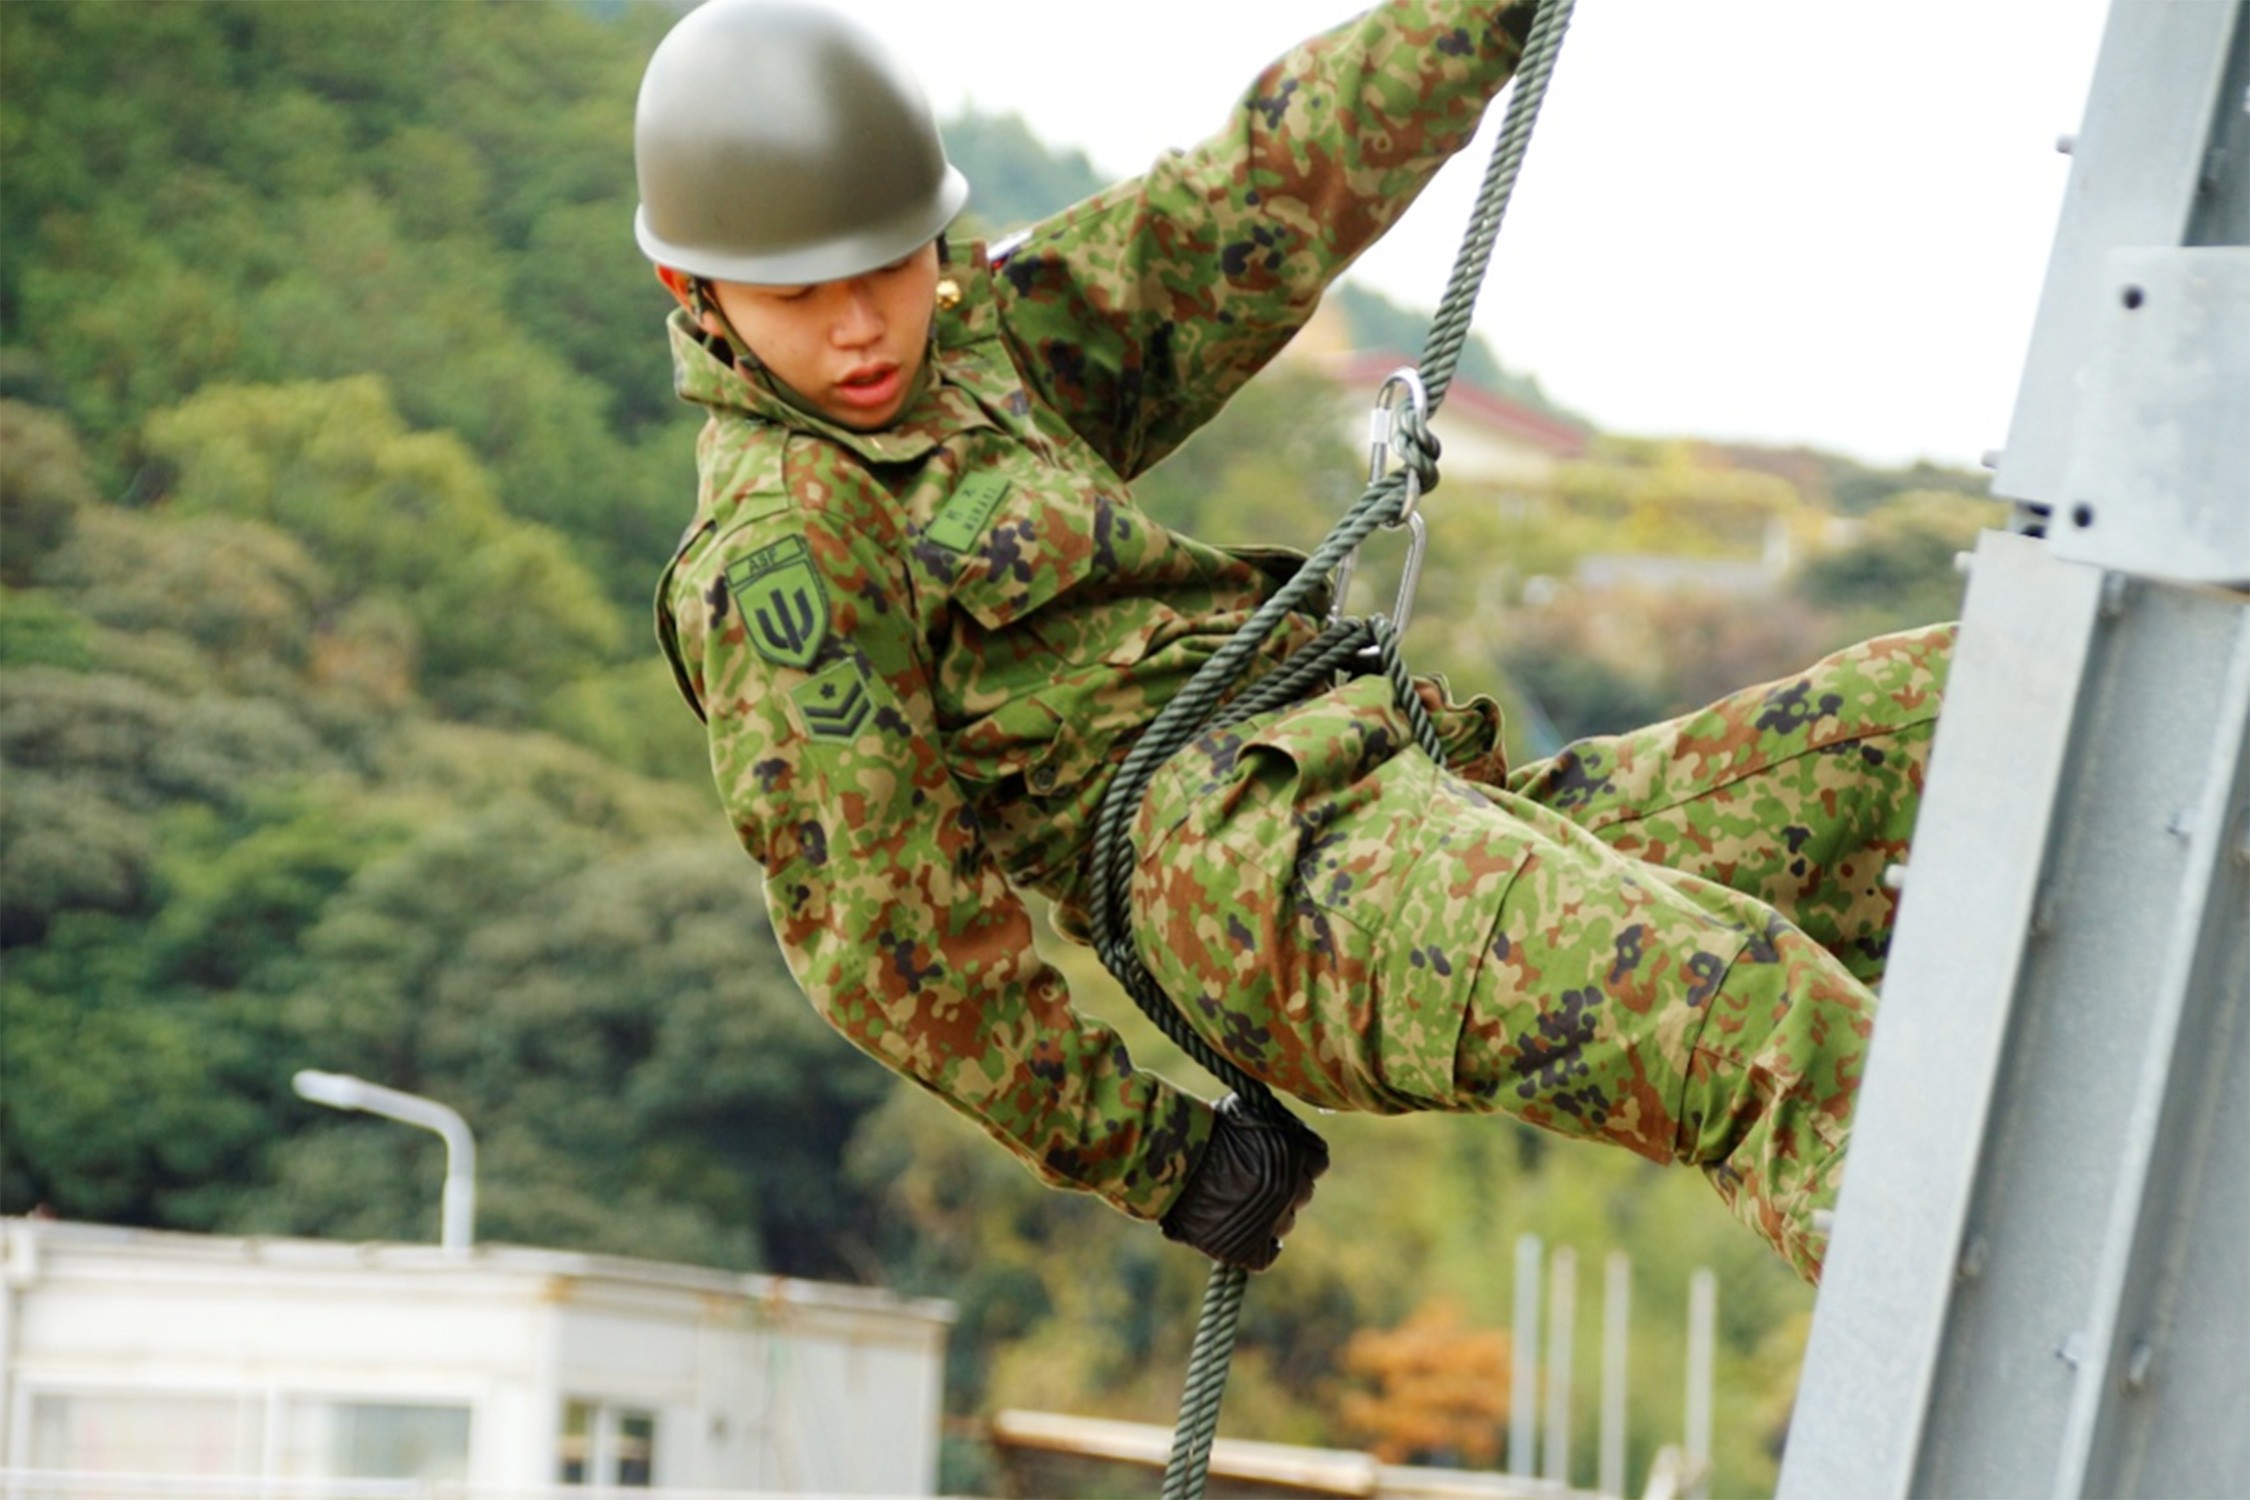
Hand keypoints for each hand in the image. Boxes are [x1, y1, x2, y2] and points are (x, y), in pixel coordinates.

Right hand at [1159, 1095, 1328, 1271]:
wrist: (1175, 1157)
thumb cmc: (1206, 1127)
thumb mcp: (1247, 1109)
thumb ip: (1273, 1120)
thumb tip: (1283, 1124)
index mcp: (1297, 1153)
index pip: (1317, 1162)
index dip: (1298, 1161)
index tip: (1281, 1160)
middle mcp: (1292, 1188)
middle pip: (1302, 1193)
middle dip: (1285, 1186)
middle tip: (1254, 1180)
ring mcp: (1272, 1220)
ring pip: (1285, 1223)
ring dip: (1271, 1215)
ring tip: (1240, 1203)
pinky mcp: (1249, 1249)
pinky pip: (1267, 1253)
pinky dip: (1259, 1246)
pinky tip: (1243, 1233)